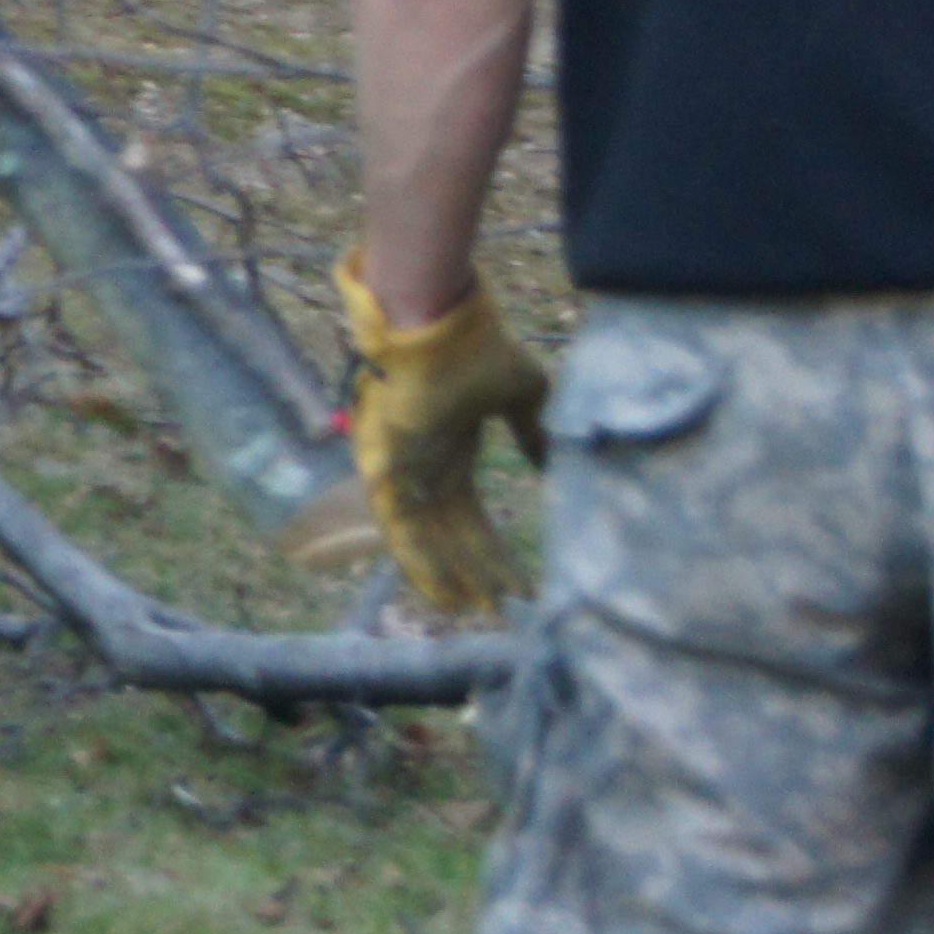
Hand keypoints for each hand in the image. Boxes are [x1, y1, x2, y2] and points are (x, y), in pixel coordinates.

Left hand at [335, 245, 551, 617]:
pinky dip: (417, 561)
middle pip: (450, 535)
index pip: (470, 515)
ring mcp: (401, 467)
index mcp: (450, 450)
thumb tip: (549, 463)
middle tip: (503, 611)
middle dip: (477, 573)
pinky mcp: (384, 467)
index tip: (521, 584)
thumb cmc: (476, 348)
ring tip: (476, 613)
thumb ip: (532, 431)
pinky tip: (439, 593)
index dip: (493, 552)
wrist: (438, 320)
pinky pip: (397, 526)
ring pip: (425, 538)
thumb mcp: (520, 396)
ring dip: (450, 575)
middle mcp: (424, 466)